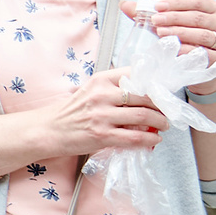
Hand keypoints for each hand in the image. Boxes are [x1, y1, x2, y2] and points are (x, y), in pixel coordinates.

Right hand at [35, 66, 163, 155]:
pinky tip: (154, 139)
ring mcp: (102, 115)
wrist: (48, 131)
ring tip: (164, 125)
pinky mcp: (103, 135)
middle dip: (162, 105)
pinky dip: (150, 139)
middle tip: (168, 111)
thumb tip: (144, 93)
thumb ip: (114, 89)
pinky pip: (135, 137)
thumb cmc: (70, 112)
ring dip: (161, 122)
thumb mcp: (90, 90)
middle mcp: (102, 95)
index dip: (155, 83)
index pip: (136, 75)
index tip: (164, 91)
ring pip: (144, 115)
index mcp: (100, 80)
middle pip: (145, 96)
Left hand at [134, 0, 215, 61]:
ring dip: (180, 33)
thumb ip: (150, 15)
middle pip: (198, 18)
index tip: (157, 6)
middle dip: (174, 18)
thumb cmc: (184, 41)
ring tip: (160, 33)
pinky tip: (174, 49)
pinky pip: (205, 54)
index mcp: (213, 9)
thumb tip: (123, 4)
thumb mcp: (170, 26)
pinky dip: (188, 50)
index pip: (196, 1)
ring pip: (203, 35)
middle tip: (154, 20)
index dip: (177, 3)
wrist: (199, 69)